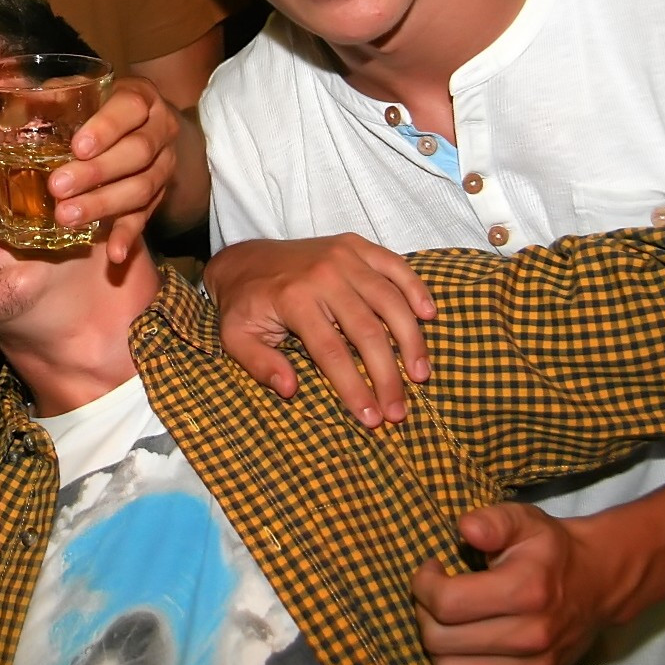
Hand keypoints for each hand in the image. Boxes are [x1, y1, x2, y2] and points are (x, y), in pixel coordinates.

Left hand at [47, 76, 179, 263]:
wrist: (140, 124)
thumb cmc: (97, 105)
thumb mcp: (81, 91)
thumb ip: (54, 95)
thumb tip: (11, 100)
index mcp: (141, 96)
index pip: (130, 107)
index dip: (106, 128)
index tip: (78, 147)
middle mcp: (161, 129)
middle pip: (137, 152)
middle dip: (96, 172)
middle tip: (57, 186)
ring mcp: (164, 165)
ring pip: (142, 187)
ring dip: (103, 204)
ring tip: (66, 215)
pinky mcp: (159, 196)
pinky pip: (146, 217)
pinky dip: (128, 236)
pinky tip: (113, 253)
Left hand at [204, 235, 433, 420]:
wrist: (245, 259)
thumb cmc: (245, 306)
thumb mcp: (235, 338)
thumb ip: (259, 364)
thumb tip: (290, 389)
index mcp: (293, 298)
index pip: (331, 352)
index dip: (354, 388)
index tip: (372, 419)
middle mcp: (322, 274)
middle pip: (366, 331)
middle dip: (386, 376)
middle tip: (399, 411)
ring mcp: (342, 256)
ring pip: (389, 300)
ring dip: (410, 340)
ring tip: (420, 374)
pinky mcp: (355, 245)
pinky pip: (394, 265)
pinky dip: (415, 288)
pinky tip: (429, 316)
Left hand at [413, 503, 614, 664]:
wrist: (596, 584)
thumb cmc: (551, 552)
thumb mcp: (524, 521)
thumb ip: (492, 521)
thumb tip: (465, 528)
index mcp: (527, 591)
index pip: (447, 603)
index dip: (424, 584)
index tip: (432, 570)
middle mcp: (533, 637)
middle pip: (441, 642)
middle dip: (425, 615)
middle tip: (436, 597)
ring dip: (439, 650)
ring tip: (449, 625)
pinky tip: (466, 652)